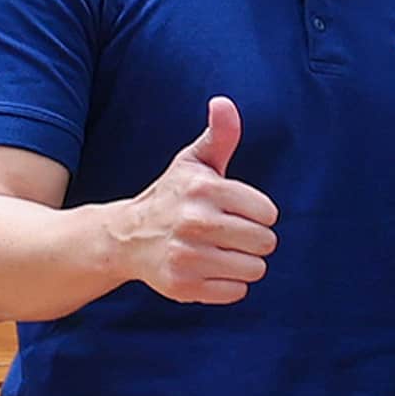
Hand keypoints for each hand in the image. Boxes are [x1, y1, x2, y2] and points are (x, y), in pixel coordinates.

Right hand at [111, 97, 277, 305]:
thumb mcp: (193, 163)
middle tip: (228, 234)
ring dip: (243, 263)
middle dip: (253, 240)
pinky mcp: (183, 285)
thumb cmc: (172, 196)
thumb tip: (224, 103)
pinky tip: (207, 269)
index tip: (236, 211)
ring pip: (254, 269)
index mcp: (203, 189)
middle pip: (265, 242)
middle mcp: (194, 222)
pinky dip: (228, 285)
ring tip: (218, 251)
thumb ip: (219, 136)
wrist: (126, 238)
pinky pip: (235, 292)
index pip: (268, 212)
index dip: (258, 214)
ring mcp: (187, 256)